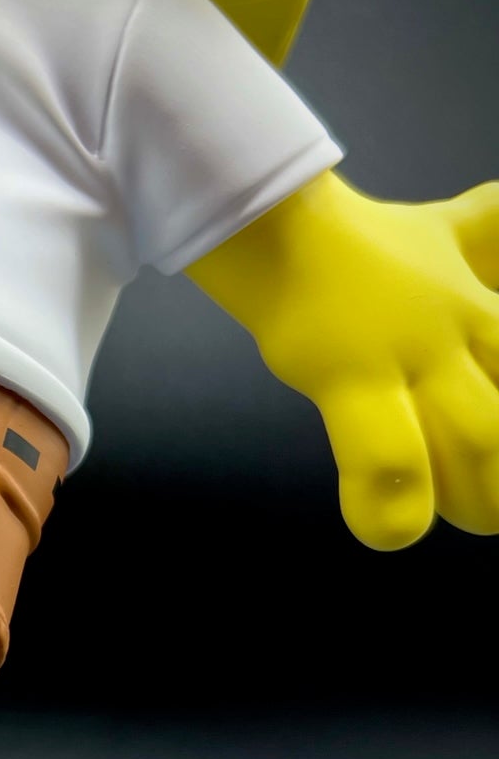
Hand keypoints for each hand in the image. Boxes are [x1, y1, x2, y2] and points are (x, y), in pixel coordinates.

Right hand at [192, 173, 498, 546]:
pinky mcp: (343, 379)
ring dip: (476, 497)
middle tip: (494, 510)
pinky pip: (380, 454)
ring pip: (476, 438)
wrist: (281, 229)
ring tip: (467, 519)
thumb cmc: (366, 243)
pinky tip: (387, 530)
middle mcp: (452, 334)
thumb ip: (489, 229)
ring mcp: (402, 356)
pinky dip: (386, 505)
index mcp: (480, 308)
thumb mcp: (449, 229)